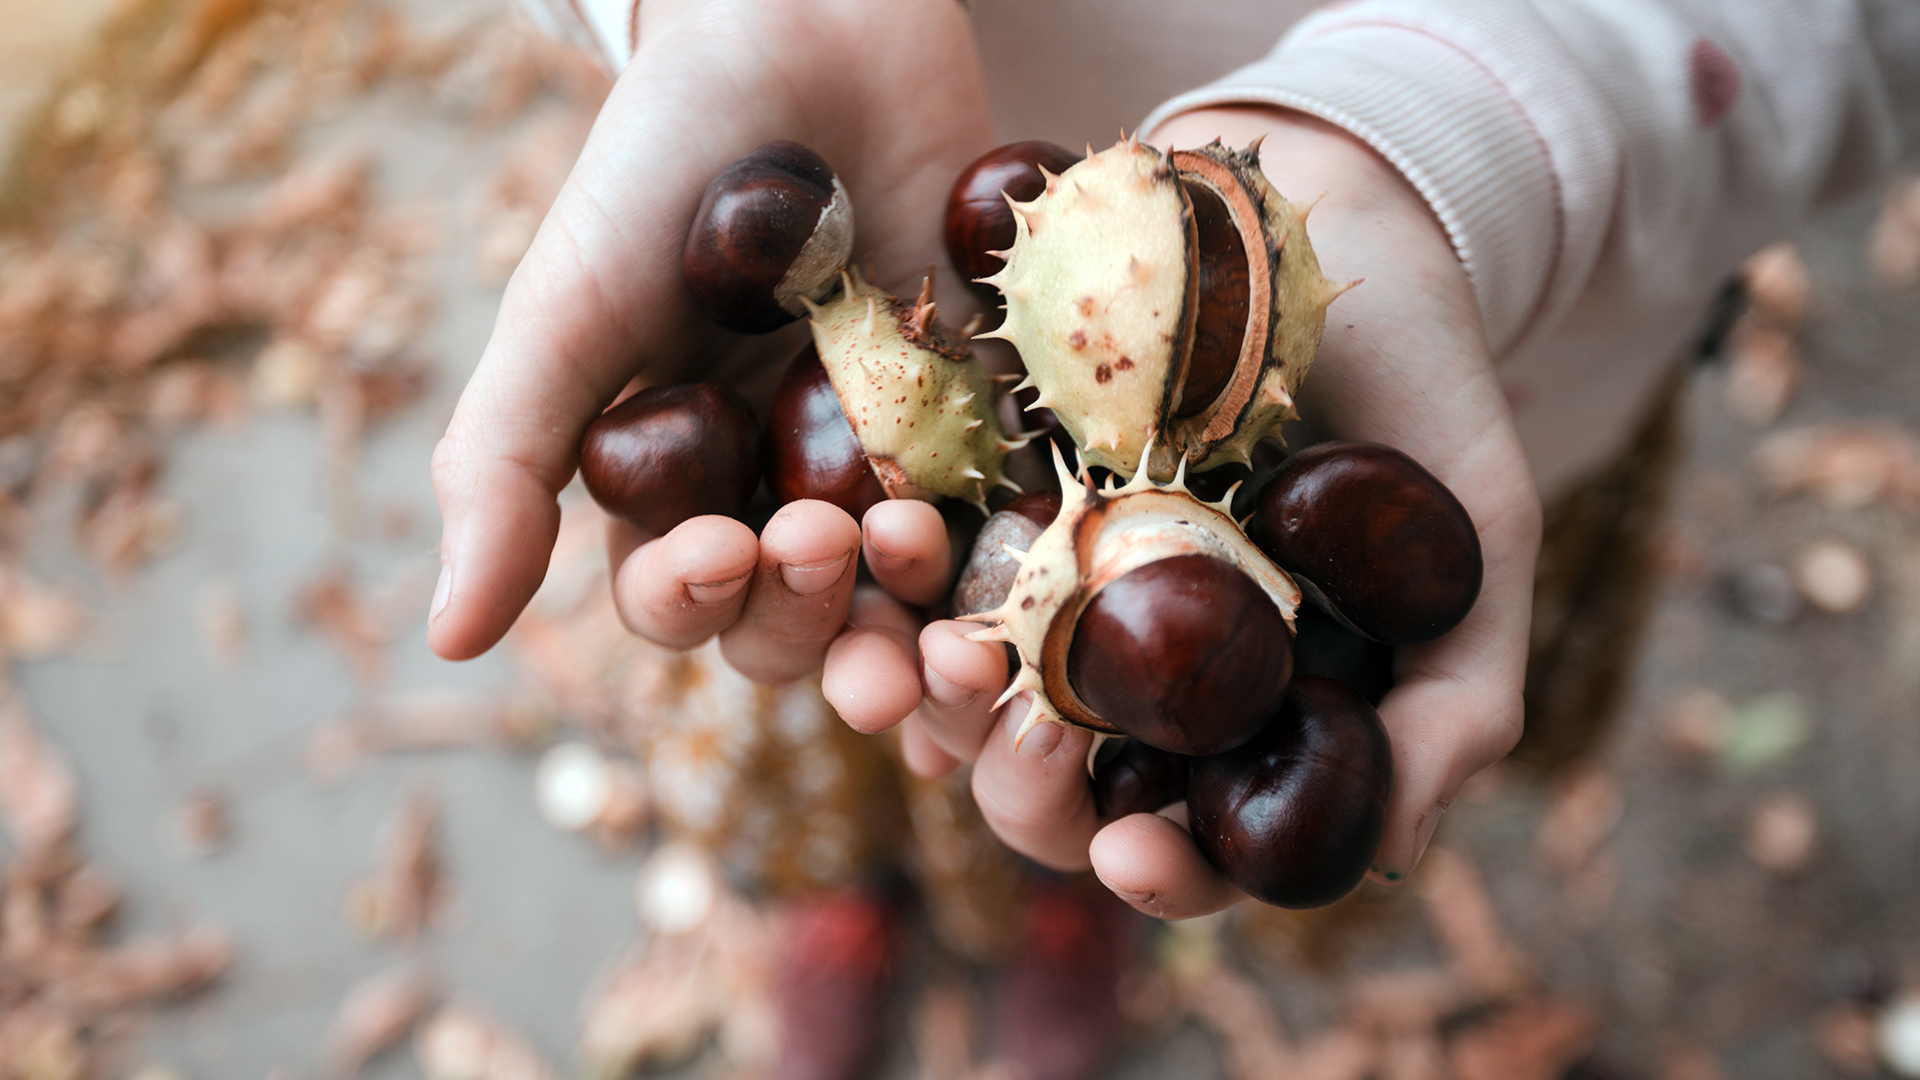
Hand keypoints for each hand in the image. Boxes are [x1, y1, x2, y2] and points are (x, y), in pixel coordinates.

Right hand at [427, 0, 994, 680]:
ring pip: (907, 604)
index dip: (696, 603)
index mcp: (673, 482)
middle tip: (828, 545)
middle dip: (814, 627)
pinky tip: (1024, 591)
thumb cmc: (660, 164)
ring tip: (923, 587)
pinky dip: (1014, 576)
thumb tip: (450, 639)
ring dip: (917, 635)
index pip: (681, 602)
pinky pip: (1007, 521)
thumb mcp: (565, 311)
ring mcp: (889, 459)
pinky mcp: (984, 416)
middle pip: (800, 627)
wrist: (804, 29)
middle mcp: (779, 490)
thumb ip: (506, 465)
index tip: (724, 549)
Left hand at [839, 108, 1541, 918]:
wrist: (1333, 213)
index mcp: (1236, 713)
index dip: (1165, 873)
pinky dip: (892, 573)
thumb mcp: (1477, 545)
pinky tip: (897, 556)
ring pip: (964, 685)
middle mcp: (1130, 670)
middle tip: (1026, 756)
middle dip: (1025, 792)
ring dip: (935, 693)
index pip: (1187, 838)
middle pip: (1051, 787)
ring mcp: (1045, 581)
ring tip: (939, 657)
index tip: (1133, 855)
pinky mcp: (976, 488)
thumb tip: (1376, 859)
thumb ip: (1455, 704)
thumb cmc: (1420, 391)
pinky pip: (913, 558)